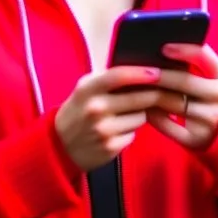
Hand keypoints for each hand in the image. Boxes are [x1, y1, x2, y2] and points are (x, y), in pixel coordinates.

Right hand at [55, 66, 182, 170]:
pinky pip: (134, 133)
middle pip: (139, 97)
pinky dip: (130, 130)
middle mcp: (95, 109)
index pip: (119, 76)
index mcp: (87, 89)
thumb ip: (108, 79)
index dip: (141, 73)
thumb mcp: (84, 89)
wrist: (59, 147)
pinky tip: (118, 130)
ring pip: (141, 116)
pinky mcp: (111, 148)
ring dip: (140, 114)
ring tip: (125, 115)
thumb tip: (143, 70)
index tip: (157, 72)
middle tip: (158, 92)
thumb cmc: (78, 111)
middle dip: (153, 94)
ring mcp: (104, 130)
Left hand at [146, 43, 217, 149]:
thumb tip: (156, 47)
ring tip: (135, 87)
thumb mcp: (206, 78)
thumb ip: (190, 63)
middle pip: (185, 81)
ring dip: (154, 95)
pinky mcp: (197, 139)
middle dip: (160, 75)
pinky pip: (169, 127)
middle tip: (138, 69)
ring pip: (175, 104)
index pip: (203, 56)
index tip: (163, 47)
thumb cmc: (204, 97)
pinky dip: (154, 117)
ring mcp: (211, 120)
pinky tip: (144, 110)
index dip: (183, 50)